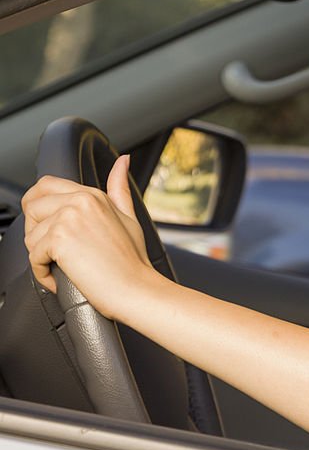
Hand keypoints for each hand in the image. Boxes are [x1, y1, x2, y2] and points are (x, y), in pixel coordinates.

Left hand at [22, 155, 155, 319]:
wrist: (136, 289)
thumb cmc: (134, 261)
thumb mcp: (129, 217)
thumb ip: (119, 189)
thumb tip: (123, 160)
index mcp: (93, 195)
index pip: (46, 185)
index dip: (39, 207)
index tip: (46, 228)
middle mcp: (80, 201)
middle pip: (31, 206)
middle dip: (35, 231)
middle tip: (54, 251)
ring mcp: (69, 218)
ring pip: (30, 234)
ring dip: (41, 256)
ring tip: (64, 268)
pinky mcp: (59, 238)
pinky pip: (33, 255)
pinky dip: (42, 273)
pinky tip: (60, 279)